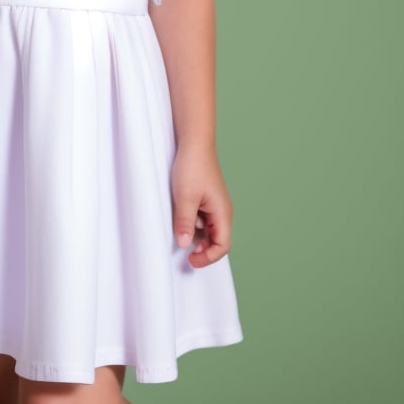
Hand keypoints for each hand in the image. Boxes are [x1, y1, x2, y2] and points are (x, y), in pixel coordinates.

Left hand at [171, 145, 232, 268]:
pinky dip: (193, 224)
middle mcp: (222, 211)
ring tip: (180, 231)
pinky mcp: (206, 199)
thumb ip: (185, 222)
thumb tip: (184, 245)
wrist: (193, 143)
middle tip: (184, 250)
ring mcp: (214, 205)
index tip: (190, 260)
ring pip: (208, 230)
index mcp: (222, 213)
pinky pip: (202, 219)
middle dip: (202, 249)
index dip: (208, 257)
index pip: (223, 245)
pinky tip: (181, 217)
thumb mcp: (185, 197)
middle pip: (217, 240)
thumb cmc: (192, 167)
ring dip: (196, 236)